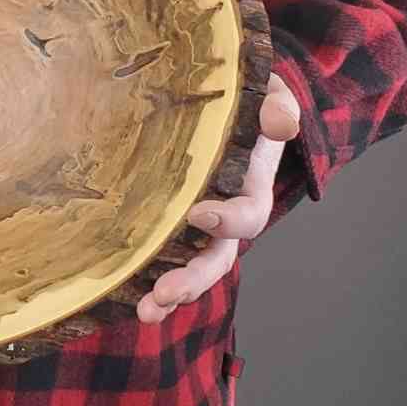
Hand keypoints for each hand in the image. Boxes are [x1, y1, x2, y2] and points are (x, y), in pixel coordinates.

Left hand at [137, 72, 299, 323]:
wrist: (222, 101)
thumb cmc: (246, 98)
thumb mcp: (268, 93)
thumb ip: (276, 106)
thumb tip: (282, 123)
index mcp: (250, 188)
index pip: (246, 214)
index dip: (226, 219)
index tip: (197, 214)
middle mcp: (225, 216)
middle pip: (216, 258)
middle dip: (192, 279)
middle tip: (165, 292)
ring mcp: (196, 227)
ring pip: (189, 269)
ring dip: (169, 293)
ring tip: (145, 312)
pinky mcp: (167, 224)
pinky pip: (161, 258)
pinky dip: (146, 280)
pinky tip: (124, 296)